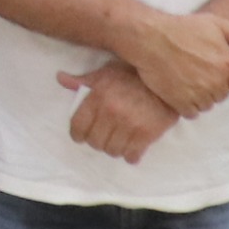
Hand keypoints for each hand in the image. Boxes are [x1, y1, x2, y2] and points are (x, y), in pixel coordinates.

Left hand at [58, 60, 178, 162]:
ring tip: (119, 141)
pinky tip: (132, 149)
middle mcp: (111, 112)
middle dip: (97, 141)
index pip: (78, 127)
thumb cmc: (133, 75)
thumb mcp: (106, 73)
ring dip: (114, 148)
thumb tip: (60, 78)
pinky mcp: (147, 134)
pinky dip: (130, 155)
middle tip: (104, 137)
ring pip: (112, 151)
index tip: (83, 136)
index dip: (78, 134)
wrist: (168, 78)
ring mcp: (129, 124)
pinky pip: (132, 155)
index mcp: (98, 96)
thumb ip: (83, 80)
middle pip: (95, 142)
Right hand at [115, 8, 228, 120]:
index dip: (227, 76)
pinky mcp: (182, 103)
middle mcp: (217, 83)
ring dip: (200, 96)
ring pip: (208, 104)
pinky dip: (187, 105)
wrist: (150, 38)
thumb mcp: (215, 23)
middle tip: (197, 71)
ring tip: (187, 79)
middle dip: (213, 85)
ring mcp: (199, 95)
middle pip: (222, 95)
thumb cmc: (182, 28)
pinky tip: (179, 90)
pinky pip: (192, 112)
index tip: (214, 68)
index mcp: (228, 65)